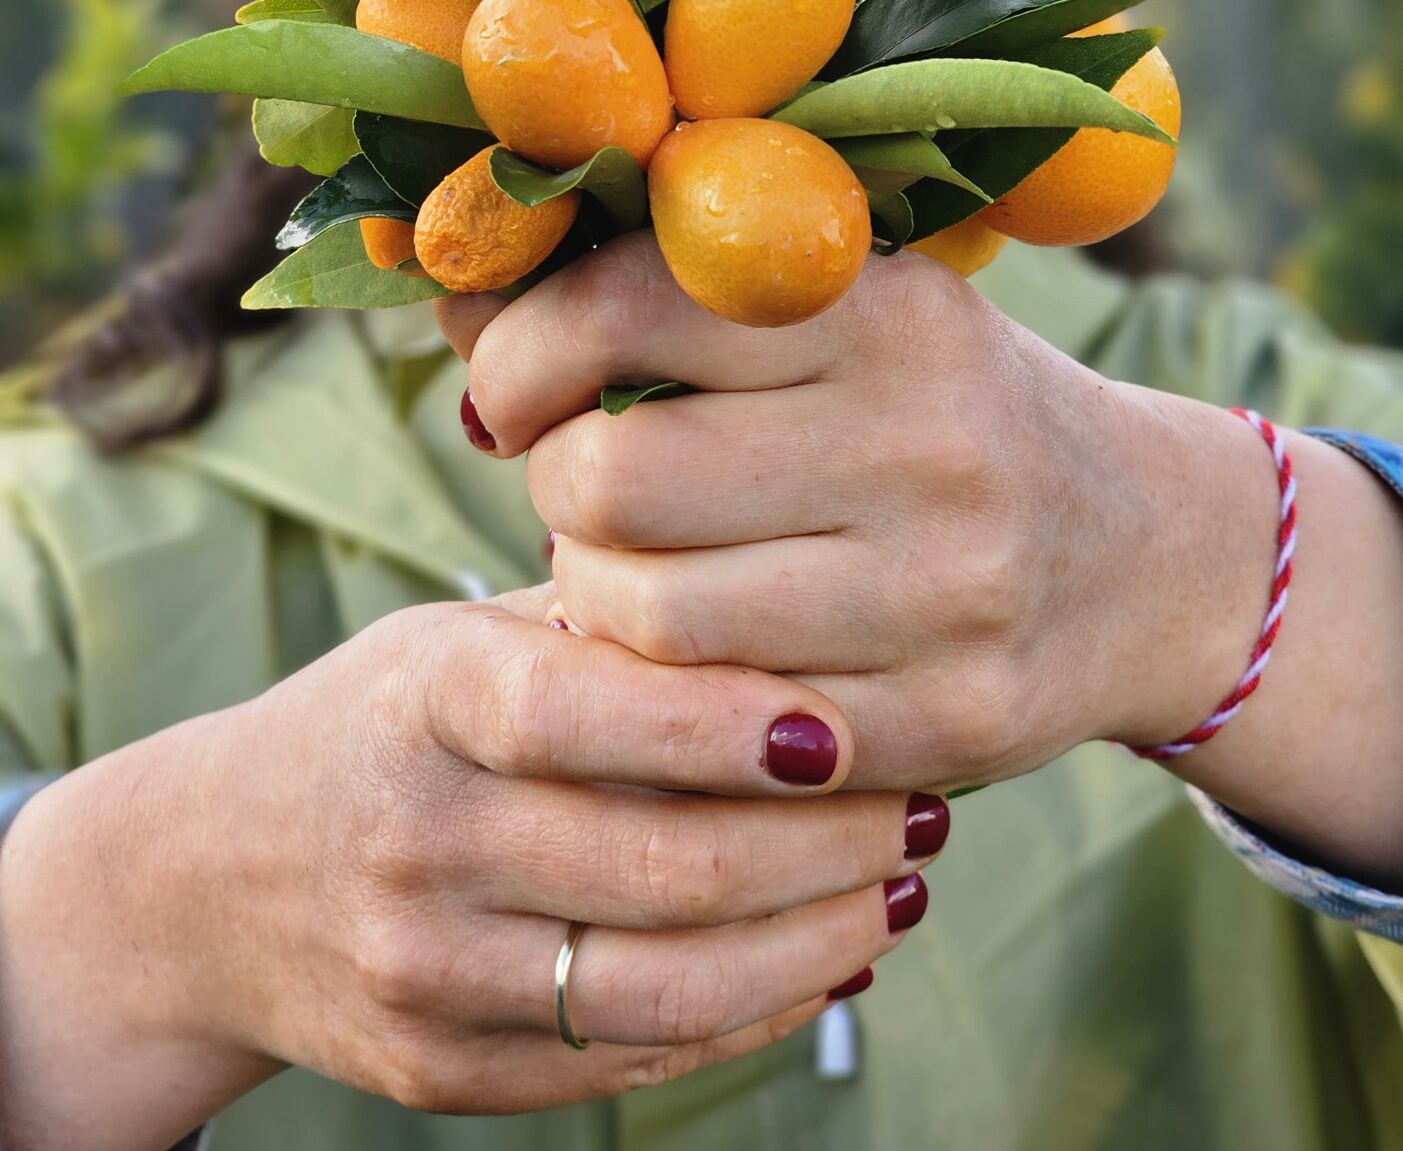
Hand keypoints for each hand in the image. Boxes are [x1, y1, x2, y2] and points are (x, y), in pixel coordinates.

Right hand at [0, 589, 938, 1149]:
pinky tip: (824, 958)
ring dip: (817, 944)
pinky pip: (627, 1061)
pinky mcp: (438, 1066)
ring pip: (664, 988)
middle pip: (661, 867)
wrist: (207, 881)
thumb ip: (606, 627)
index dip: (729, 725)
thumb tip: (797, 601)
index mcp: (429, 700)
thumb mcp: (462, 638)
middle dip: (827, 846)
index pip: (585, 712)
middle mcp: (419, 840)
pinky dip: (751, 1016)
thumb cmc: (384, 723)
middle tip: (930, 806)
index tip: (857, 723)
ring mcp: (423, 971)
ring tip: (902, 887)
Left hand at [442, 235, 1402, 889]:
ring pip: (650, 615)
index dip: (523, 349)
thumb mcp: (843, 311)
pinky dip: (665, 687)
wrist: (1141, 552)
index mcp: (887, 306)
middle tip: (579, 481)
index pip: (630, 305)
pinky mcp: (945, 717)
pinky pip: (722, 723)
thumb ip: (667, 292)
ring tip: (627, 561)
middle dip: (555, 484)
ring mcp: (946, 591)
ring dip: (594, 590)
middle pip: (617, 475)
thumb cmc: (940, 409)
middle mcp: (927, 439)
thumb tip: (458, 293)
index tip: (508, 383)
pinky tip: (687, 651)